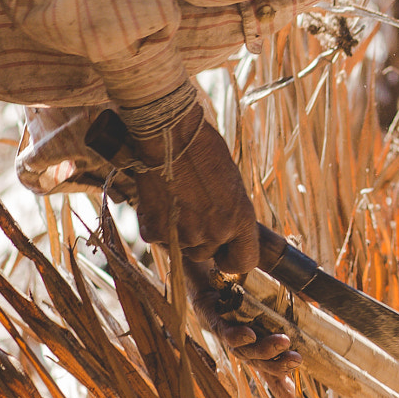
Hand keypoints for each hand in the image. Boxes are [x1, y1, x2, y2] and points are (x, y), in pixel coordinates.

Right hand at [126, 112, 259, 275]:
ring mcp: (185, 234)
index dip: (232, 259)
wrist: (171, 134)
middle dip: (200, 239)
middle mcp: (215, 232)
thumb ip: (230, 213)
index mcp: (241, 219)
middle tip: (193, 211)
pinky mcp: (156, 230)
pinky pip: (156, 237)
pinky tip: (159, 198)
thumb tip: (227, 231)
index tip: (225, 252)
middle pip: (206, 256)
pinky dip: (154, 223)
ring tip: (176, 200)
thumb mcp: (231, 184)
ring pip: (181, 248)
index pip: (244, 262)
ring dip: (177, 232)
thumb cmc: (204, 150)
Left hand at [186, 260, 301, 386]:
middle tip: (297, 360)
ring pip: (239, 348)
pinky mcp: (204, 307)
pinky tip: (249, 335)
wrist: (209, 234)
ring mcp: (219, 320)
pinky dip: (235, 335)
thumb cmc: (239, 252)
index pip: (264, 358)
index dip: (276, 379)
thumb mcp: (272, 272)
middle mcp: (234, 328)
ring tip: (284, 343)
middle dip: (275, 365)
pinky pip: (219, 327)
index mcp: (250, 325)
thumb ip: (290, 290)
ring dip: (262, 350)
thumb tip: (313, 303)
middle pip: (253, 358)